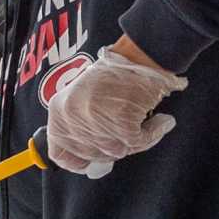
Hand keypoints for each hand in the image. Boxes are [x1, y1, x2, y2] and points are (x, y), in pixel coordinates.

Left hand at [44, 46, 186, 178]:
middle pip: (94, 154)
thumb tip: (91, 163)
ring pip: (117, 151)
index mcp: (59, 112)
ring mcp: (95, 119)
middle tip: (127, 131)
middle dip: (113, 147)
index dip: (78, 161)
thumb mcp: (81, 98)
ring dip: (133, 140)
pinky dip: (153, 133)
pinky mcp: (121, 120)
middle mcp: (73, 117)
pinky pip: (139, 142)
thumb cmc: (113, 76)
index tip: (90, 161)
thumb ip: (80, 127)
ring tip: (142, 120)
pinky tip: (159, 121)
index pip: (60, 153)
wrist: (139, 55)